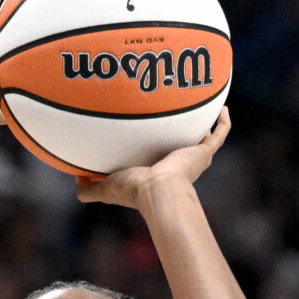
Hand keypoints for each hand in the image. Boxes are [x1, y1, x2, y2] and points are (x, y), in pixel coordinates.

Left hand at [75, 107, 230, 207]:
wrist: (158, 191)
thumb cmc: (134, 191)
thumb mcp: (106, 187)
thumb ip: (89, 187)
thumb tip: (75, 180)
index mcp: (159, 172)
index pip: (159, 159)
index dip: (156, 148)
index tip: (151, 133)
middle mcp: (179, 165)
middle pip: (184, 147)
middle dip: (183, 135)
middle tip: (177, 116)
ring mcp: (194, 158)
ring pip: (205, 139)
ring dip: (205, 126)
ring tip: (204, 108)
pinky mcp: (204, 152)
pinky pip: (219, 134)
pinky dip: (223, 122)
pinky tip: (222, 107)